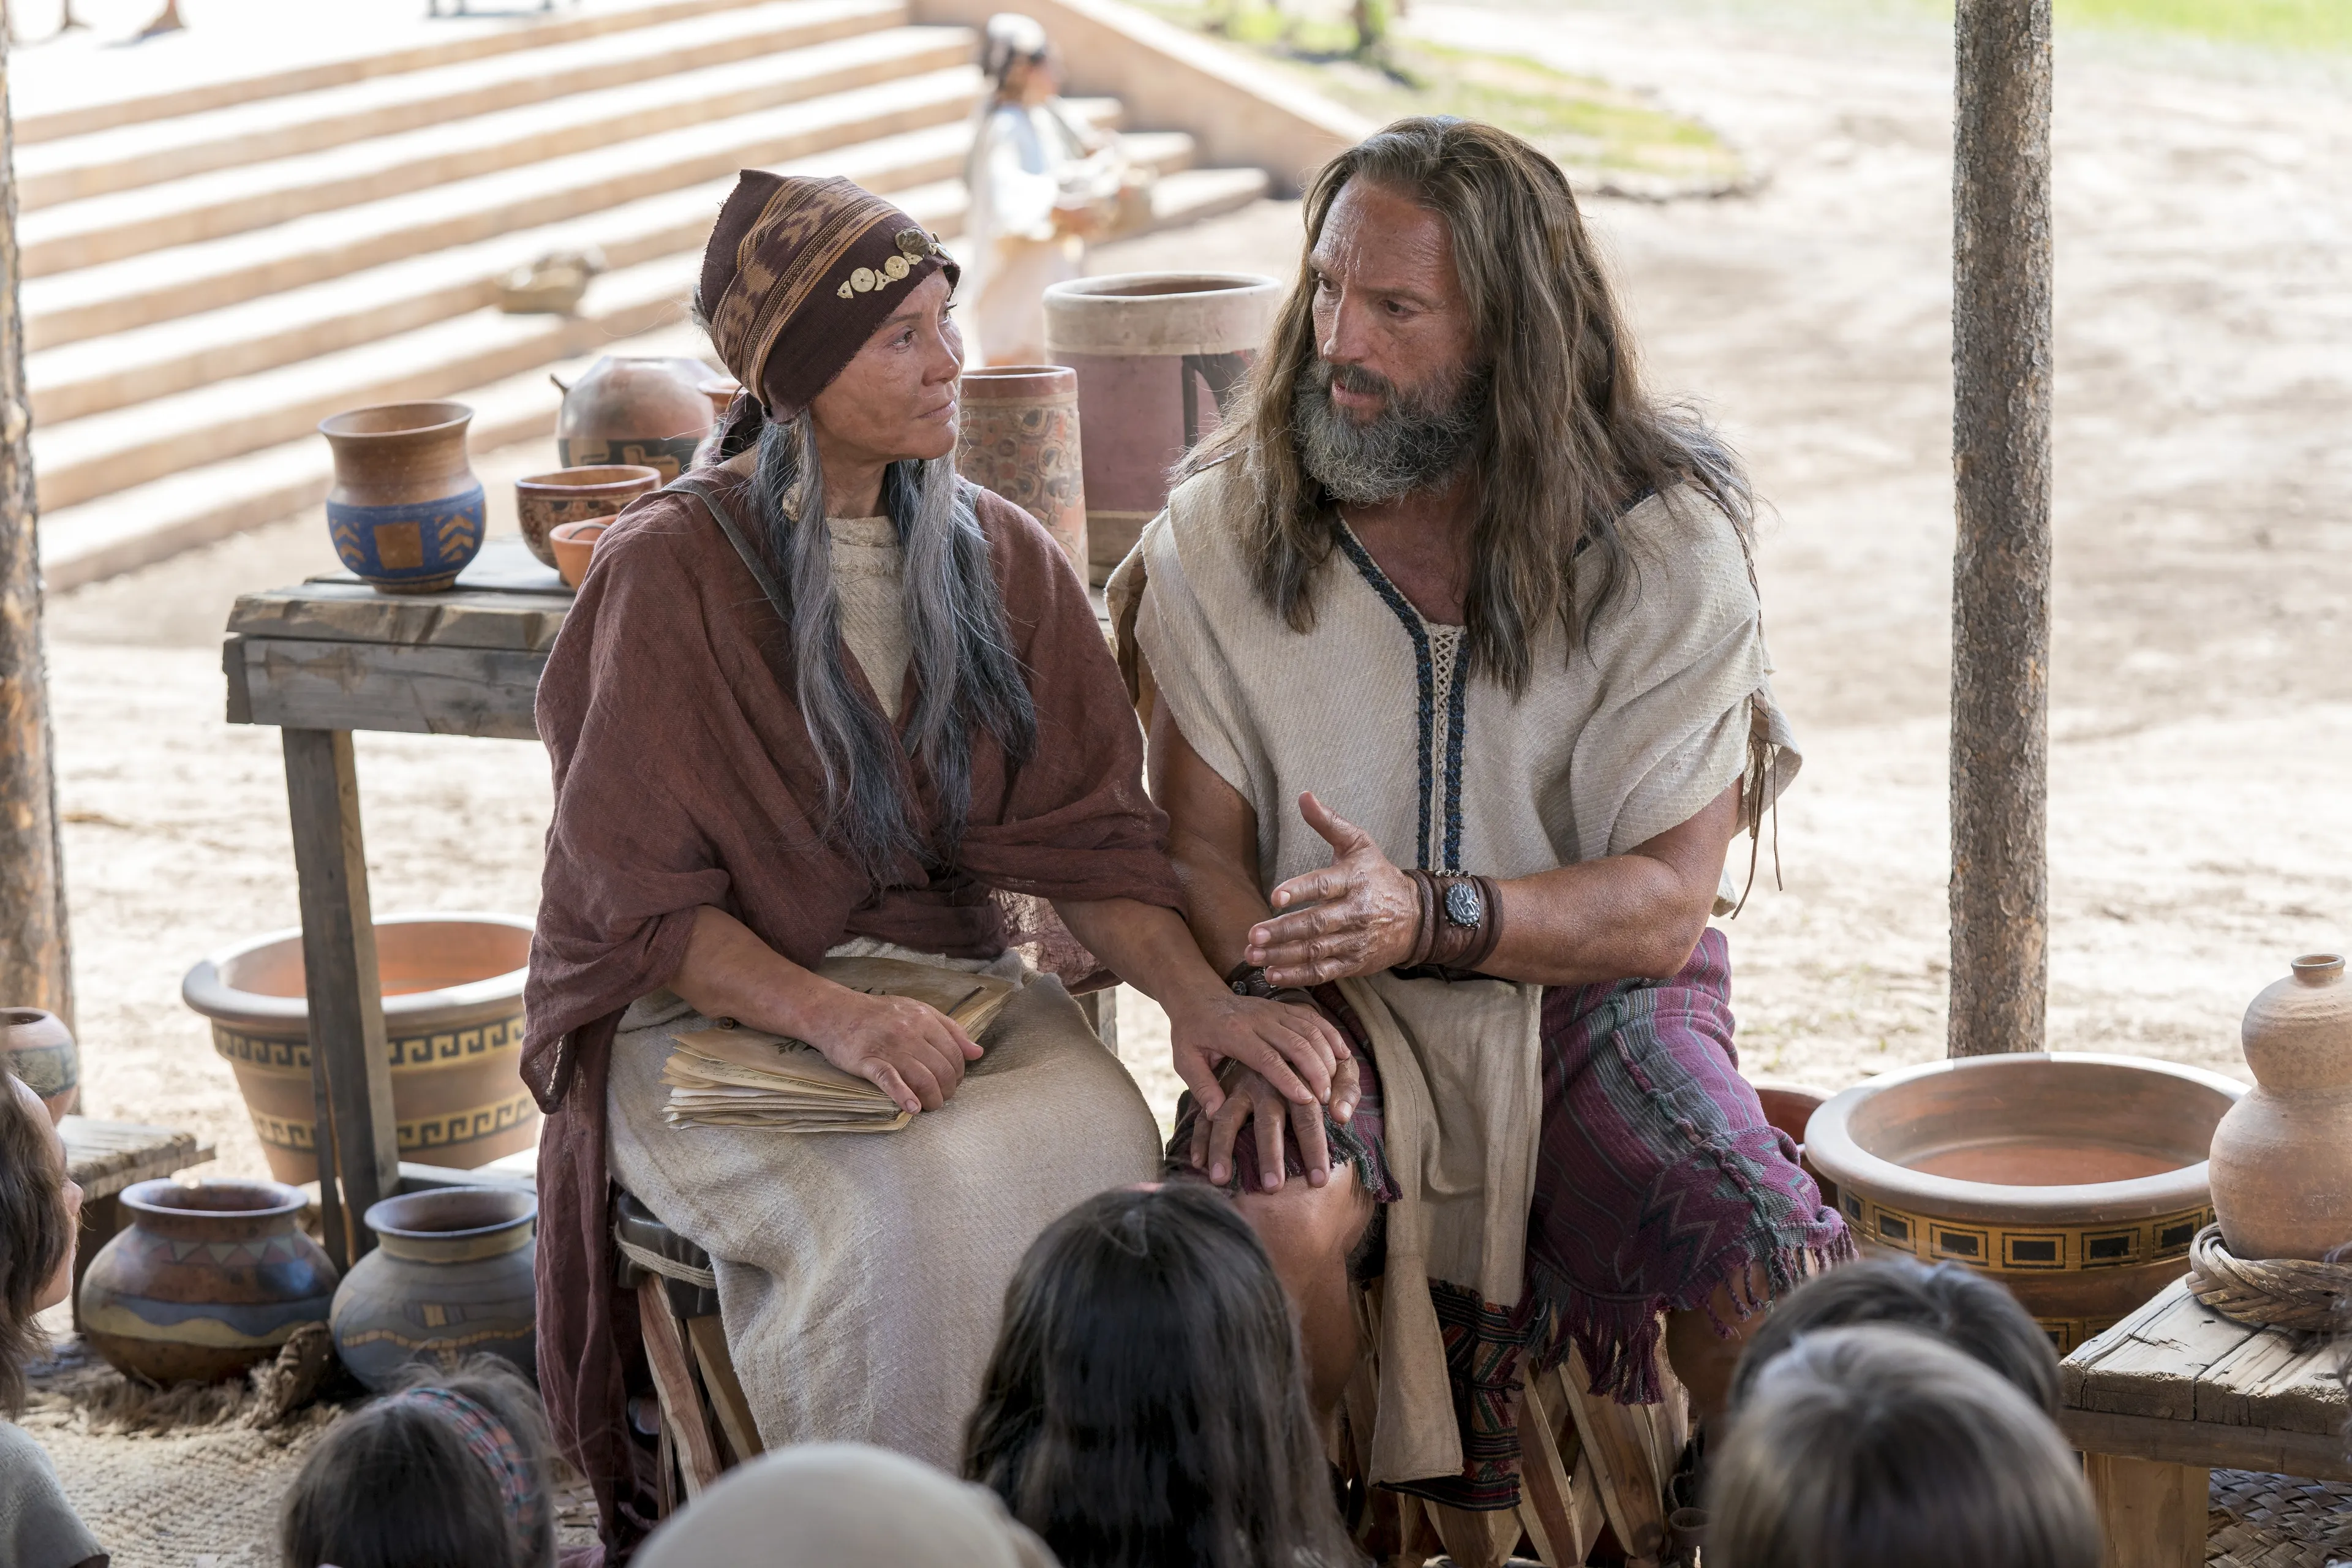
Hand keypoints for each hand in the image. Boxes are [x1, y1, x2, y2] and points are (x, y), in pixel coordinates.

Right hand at [802, 986, 982, 1114]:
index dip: (958, 1073)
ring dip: (932, 1098)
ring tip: (930, 1106)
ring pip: (922, 1077)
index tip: (952, 1082)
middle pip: (941, 1069)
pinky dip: (904, 1096)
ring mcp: (888, 1046)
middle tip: (941, 1097)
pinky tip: (912, 1108)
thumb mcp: (918, 1011)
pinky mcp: (867, 1060)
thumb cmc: (880, 1014)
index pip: (954, 1053)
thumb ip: (950, 1030)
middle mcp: (910, 1032)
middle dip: (947, 1089)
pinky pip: (890, 1080)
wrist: (836, 1011)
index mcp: (924, 1019)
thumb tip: (978, 1052)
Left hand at [1166, 990, 1349, 1121]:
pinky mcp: (1284, 1006)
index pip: (1266, 1058)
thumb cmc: (1191, 1033)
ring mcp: (1273, 1010)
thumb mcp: (1185, 1059)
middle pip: (1295, 1043)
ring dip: (1326, 1056)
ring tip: (1335, 1085)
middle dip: (1315, 1071)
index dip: (1288, 1079)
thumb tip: (1214, 1113)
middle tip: (1326, 1099)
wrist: (1197, 996)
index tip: (1306, 1101)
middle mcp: (1258, 1019)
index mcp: (1234, 1033)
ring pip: (1309, 1029)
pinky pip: (1313, 1018)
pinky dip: (1331, 1035)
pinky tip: (1343, 1056)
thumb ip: (1200, 1085)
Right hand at [1191, 1057, 1361, 1191]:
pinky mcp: (1219, 1091)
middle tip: (1273, 1189)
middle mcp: (1264, 1083)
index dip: (1315, 1147)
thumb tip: (1342, 1116)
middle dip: (1270, 1155)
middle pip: (1267, 1122)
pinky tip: (1197, 1163)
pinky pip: (1204, 1116)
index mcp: (1296, 1079)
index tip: (1319, 1181)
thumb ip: (1346, 1090)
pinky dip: (1199, 1139)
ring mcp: (1237, 1087)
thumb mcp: (1338, 1067)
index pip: (1308, 1117)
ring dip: (1223, 1149)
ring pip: (1227, 1119)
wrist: (1276, 1030)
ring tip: (1220, 1179)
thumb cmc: (1317, 1062)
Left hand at [1244, 791, 1420, 986]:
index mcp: (1354, 880)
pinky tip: (1272, 973)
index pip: (1324, 886)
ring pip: (1317, 951)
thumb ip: (1328, 823)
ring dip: (1283, 955)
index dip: (1300, 891)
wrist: (1416, 917)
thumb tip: (1303, 795)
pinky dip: (1298, 976)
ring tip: (1253, 955)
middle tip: (1253, 934)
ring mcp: (1356, 941)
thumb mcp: (1358, 844)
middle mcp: (1356, 912)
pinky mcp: (1355, 963)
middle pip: (1317, 923)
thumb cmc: (1378, 875)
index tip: (1275, 897)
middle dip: (1283, 931)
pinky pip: (1324, 972)